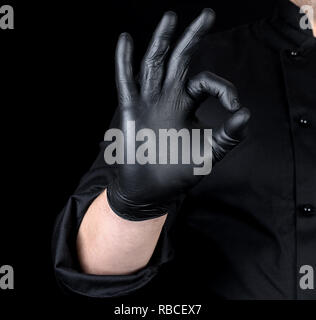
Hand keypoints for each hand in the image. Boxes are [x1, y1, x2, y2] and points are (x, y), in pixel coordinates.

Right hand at [106, 9, 250, 220]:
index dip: (223, 87)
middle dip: (192, 38)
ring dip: (162, 40)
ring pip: (154, 64)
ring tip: (170, 17)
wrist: (150, 190)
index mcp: (187, 106)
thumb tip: (245, 114)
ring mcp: (148, 101)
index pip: (206, 82)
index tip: (235, 105)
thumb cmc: (178, 174)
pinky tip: (126, 40)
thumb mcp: (209, 154)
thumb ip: (228, 135)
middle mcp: (168, 98)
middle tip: (207, 15)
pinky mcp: (131, 108)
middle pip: (180, 60)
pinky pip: (126, 80)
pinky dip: (124, 61)